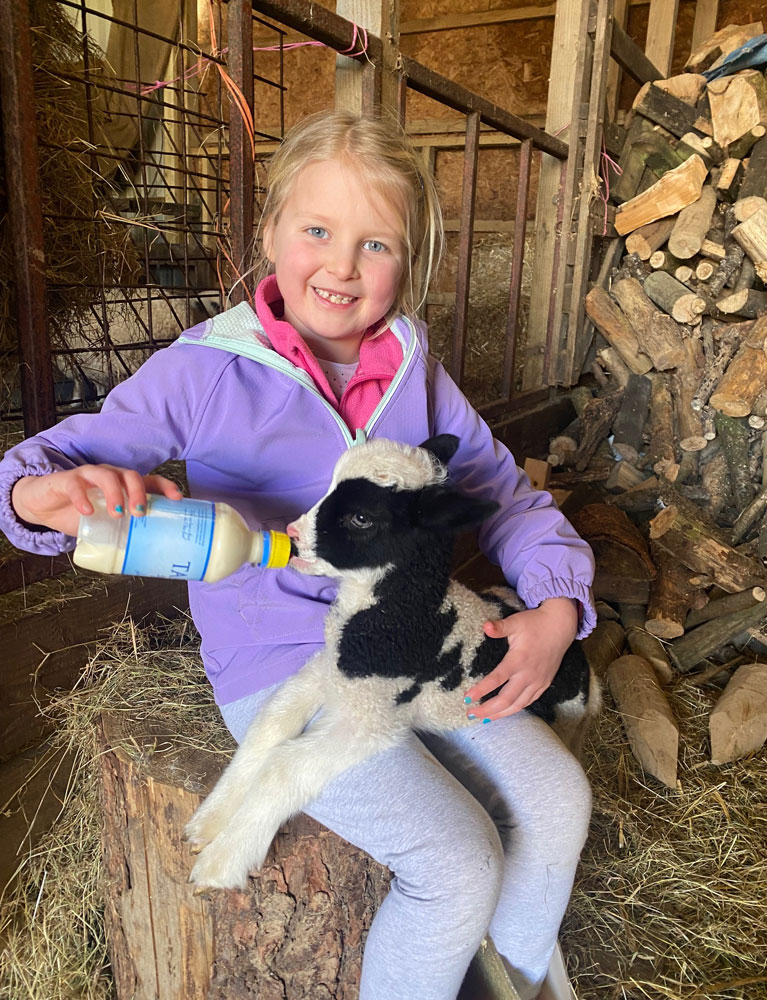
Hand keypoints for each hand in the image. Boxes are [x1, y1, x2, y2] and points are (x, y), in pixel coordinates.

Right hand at [11, 465, 183, 537]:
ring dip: (115, 493)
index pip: (150, 480)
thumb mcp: (104, 524)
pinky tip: (87, 512)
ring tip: (117, 514)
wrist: (45, 505)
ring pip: (107, 475)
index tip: (177, 498)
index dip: (166, 486)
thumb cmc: (80, 513)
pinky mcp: (67, 480)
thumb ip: (121, 533)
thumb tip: (144, 558)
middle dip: (139, 493)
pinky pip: (75, 484)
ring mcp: (89, 476)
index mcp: (124, 486)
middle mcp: (110, 476)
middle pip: (131, 475)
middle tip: (139, 512)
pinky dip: (82, 498)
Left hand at [464, 597, 578, 721]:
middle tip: (470, 713)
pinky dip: (515, 709)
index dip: (481, 690)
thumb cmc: (535, 623)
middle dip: (487, 709)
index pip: (497, 679)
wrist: (560, 627)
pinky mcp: (544, 684)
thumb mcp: (516, 622)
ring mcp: (538, 682)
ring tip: (484, 718)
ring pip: (518, 705)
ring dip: (500, 714)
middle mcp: (529, 675)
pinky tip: (505, 712)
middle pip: (506, 699)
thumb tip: (485, 626)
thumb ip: (500, 627)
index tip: (467, 698)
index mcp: (519, 660)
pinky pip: (528, 701)